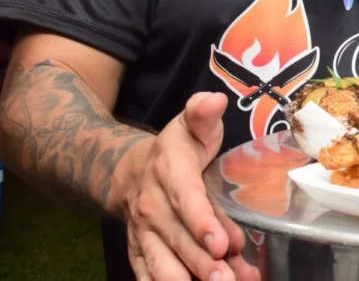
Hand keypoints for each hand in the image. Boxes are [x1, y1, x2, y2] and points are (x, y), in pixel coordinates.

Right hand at [117, 92, 258, 280]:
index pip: (186, 201)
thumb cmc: (174, 149)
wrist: (128, 173)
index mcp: (170, 174)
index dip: (203, 223)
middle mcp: (152, 208)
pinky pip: (149, 275)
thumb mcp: (189, 125)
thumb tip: (214, 100)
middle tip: (227, 280)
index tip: (221, 244)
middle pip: (177, 240)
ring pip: (163, 264)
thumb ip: (202, 114)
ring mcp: (144, 234)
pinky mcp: (140, 253)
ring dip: (188, 280)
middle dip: (202, 264)